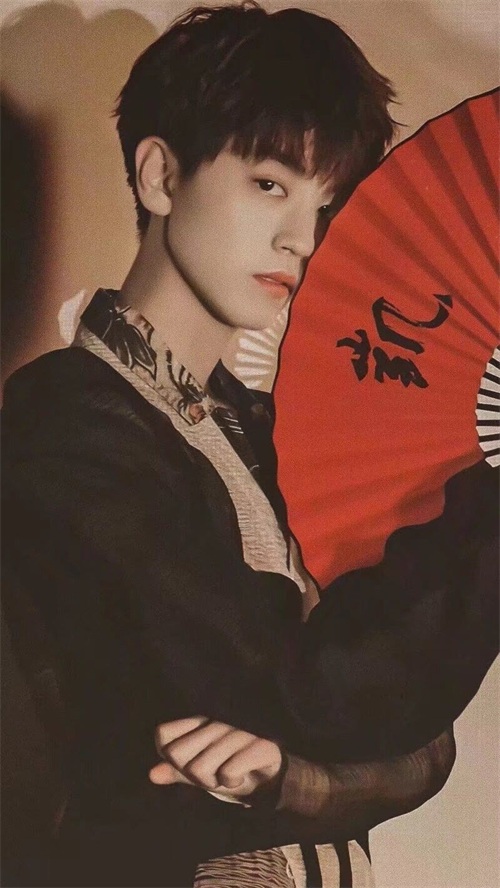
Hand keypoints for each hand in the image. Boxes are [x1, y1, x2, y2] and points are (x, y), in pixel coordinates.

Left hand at [149, 716, 282, 799]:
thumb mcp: (201, 772)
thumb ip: (177, 771)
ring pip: (200, 767)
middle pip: (177, 754)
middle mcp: (216, 723)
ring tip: (225, 777)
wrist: (270, 777)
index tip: (185, 764)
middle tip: (210, 774)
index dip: (168, 755)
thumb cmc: (230, 768)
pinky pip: (226, 773)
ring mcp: (237, 732)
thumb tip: (152, 774)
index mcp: (199, 724)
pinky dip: (231, 782)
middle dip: (190, 774)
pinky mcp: (257, 745)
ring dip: (212, 782)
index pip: (163, 734)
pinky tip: (240, 777)